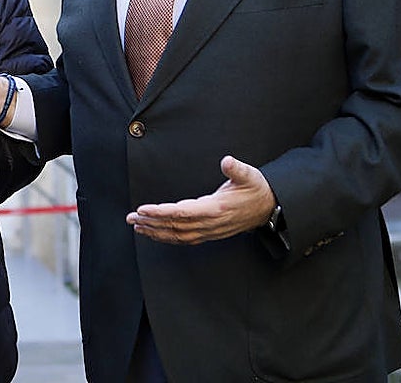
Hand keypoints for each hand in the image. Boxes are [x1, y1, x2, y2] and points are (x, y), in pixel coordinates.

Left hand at [127, 155, 276, 244]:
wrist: (269, 208)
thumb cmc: (256, 189)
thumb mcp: (249, 175)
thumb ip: (237, 169)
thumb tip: (227, 161)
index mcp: (216, 209)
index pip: (182, 213)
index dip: (161, 212)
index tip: (144, 209)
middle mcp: (210, 223)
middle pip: (175, 226)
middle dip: (151, 222)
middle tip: (131, 217)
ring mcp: (209, 231)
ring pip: (177, 235)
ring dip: (155, 231)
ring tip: (137, 225)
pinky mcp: (208, 233)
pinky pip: (184, 239)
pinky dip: (167, 237)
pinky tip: (154, 233)